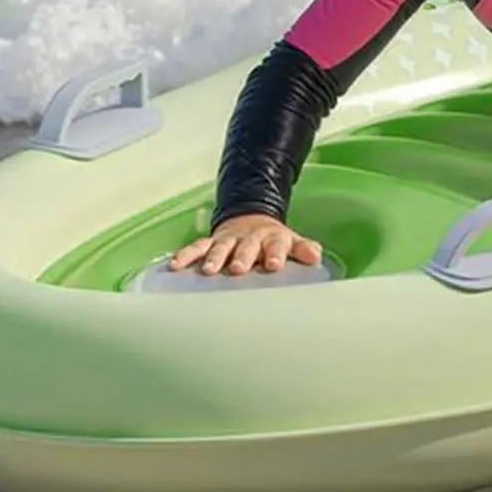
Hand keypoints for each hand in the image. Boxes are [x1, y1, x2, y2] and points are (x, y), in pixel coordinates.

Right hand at [170, 214, 323, 276]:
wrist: (250, 220)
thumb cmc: (272, 241)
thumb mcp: (291, 242)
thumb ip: (303, 249)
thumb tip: (316, 256)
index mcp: (272, 238)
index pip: (277, 245)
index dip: (275, 254)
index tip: (274, 265)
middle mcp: (249, 238)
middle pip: (247, 247)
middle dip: (243, 257)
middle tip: (239, 269)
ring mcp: (228, 239)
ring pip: (220, 247)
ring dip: (215, 258)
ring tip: (209, 271)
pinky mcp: (211, 242)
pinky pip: (197, 248)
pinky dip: (186, 255)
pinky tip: (175, 265)